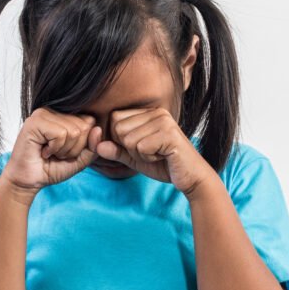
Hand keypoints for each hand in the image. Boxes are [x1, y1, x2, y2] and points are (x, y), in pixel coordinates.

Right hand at [1, 107, 101, 191]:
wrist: (30, 181)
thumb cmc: (52, 168)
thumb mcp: (80, 159)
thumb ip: (93, 146)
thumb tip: (98, 129)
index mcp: (66, 115)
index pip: (90, 122)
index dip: (82, 144)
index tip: (66, 151)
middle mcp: (55, 110)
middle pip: (84, 127)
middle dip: (74, 148)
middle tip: (56, 153)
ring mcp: (44, 113)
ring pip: (74, 131)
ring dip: (63, 150)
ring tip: (49, 152)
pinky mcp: (36, 121)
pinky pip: (61, 134)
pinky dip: (55, 148)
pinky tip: (43, 150)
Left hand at [95, 108, 216, 196]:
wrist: (191, 178)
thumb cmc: (164, 165)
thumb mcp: (134, 158)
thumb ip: (116, 151)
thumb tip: (97, 146)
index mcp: (148, 112)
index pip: (114, 119)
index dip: (121, 140)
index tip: (142, 148)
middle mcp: (156, 112)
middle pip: (118, 129)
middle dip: (130, 148)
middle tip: (151, 153)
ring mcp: (163, 121)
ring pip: (128, 139)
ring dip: (140, 154)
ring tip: (158, 154)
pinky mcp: (169, 134)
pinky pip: (140, 147)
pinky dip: (149, 158)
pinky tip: (164, 157)